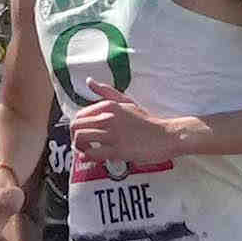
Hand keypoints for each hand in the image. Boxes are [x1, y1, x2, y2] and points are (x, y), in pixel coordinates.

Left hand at [61, 89, 193, 180]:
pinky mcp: (118, 149)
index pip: (80, 115)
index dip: (78, 127)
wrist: (167, 135)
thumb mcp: (127, 102)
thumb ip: (107, 92)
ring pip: (80, 138)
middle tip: (83, 144)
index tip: (85, 134)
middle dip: (74, 137)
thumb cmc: (147, 121)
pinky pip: (92, 153)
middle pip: (76, 126)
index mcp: (109, 106)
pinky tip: (94, 158)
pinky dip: (88, 157)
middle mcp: (108, 117)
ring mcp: (113, 133)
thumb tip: (90, 81)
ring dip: (80, 147)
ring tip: (88, 151)